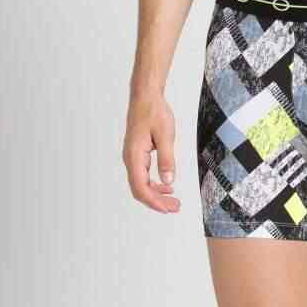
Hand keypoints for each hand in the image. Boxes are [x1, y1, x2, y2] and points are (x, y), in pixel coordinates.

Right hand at [123, 94, 180, 212]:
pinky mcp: (137, 155)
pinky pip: (143, 175)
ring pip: (141, 184)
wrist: (145, 97)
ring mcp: (132, 157)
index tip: (168, 209)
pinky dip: (154, 184)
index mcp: (134, 156)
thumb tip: (168, 181)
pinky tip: (167, 186)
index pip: (141, 187)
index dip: (154, 201)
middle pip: (140, 189)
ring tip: (173, 200)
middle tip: (176, 207)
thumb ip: (167, 159)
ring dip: (156, 195)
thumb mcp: (166, 135)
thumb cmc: (154, 112)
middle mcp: (130, 159)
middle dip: (157, 202)